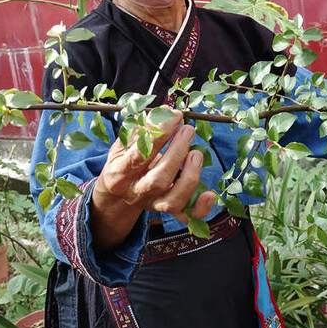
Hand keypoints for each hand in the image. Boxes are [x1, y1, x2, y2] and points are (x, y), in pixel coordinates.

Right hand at [90, 108, 215, 250]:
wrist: (117, 195)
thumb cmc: (123, 162)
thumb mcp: (123, 143)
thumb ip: (142, 128)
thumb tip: (166, 111)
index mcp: (119, 173)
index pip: (139, 154)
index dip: (159, 134)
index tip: (175, 116)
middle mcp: (136, 192)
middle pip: (159, 179)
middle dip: (178, 153)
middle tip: (188, 130)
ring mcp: (153, 204)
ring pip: (173, 200)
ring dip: (190, 176)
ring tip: (196, 153)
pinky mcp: (166, 211)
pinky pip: (185, 216)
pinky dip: (200, 209)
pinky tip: (209, 194)